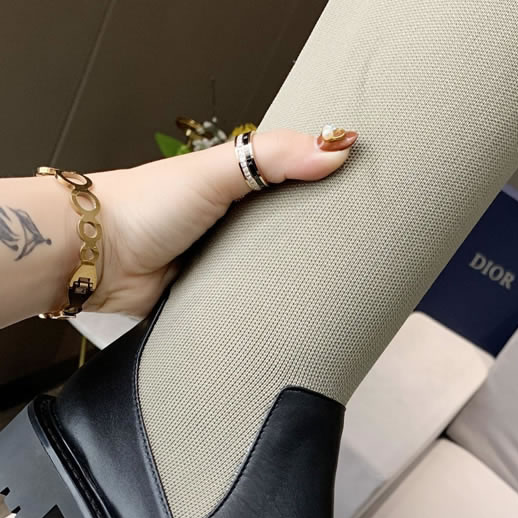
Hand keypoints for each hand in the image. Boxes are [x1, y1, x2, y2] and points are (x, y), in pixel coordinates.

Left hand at [82, 128, 357, 316]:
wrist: (98, 260)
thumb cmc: (146, 206)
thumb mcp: (215, 169)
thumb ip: (275, 155)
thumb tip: (338, 146)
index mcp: (237, 187)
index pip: (295, 184)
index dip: (327, 187)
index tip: (365, 196)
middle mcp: (234, 226)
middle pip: (290, 235)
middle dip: (318, 246)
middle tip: (359, 255)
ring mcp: (226, 265)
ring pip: (275, 275)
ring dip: (294, 283)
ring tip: (337, 292)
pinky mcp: (216, 301)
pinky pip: (251, 308)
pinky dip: (267, 312)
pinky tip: (294, 317)